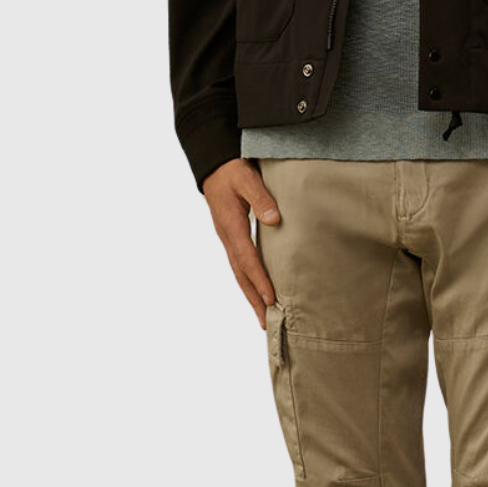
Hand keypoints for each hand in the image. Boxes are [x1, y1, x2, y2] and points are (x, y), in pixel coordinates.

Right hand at [202, 157, 281, 326]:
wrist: (214, 164)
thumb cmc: (232, 170)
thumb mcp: (247, 178)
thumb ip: (261, 198)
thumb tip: (273, 220)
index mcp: (232, 226)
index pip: (248, 259)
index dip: (260, 280)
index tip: (271, 300)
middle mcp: (227, 237)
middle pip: (241, 275)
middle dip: (254, 299)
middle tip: (266, 323)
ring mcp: (227, 238)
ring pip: (239, 272)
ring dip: (250, 295)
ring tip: (263, 316)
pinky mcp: (231, 236)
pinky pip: (239, 264)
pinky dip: (248, 281)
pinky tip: (257, 290)